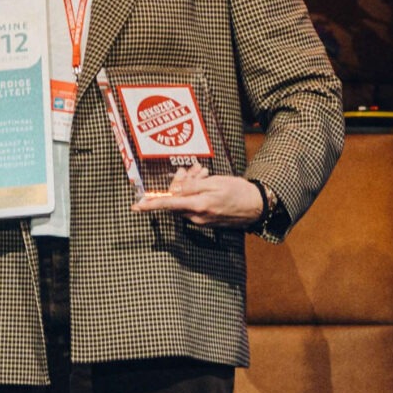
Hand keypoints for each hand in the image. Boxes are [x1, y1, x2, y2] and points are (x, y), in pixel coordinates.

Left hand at [132, 166, 263, 228]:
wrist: (256, 206)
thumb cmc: (238, 191)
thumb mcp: (215, 183)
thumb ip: (192, 187)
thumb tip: (174, 192)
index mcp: (199, 205)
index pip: (168, 204)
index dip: (150, 205)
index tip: (136, 207)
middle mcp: (197, 217)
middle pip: (175, 201)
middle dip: (179, 184)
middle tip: (192, 170)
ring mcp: (201, 221)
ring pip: (184, 202)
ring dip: (189, 186)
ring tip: (203, 173)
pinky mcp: (205, 222)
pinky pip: (192, 206)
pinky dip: (195, 194)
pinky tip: (205, 182)